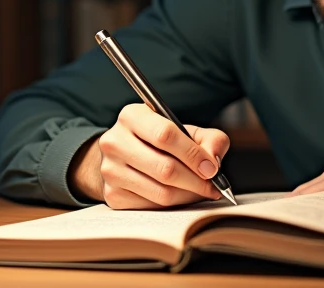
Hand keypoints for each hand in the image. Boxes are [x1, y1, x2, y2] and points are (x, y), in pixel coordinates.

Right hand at [68, 103, 229, 208]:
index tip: (212, 168)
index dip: (193, 154)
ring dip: (188, 196)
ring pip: (160, 192)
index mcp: (132, 116)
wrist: (124, 153)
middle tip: (213, 186)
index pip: (165, 135)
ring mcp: (110, 170)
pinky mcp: (112, 194)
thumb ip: (209, 138)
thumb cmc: (160, 140)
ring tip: (202, 191)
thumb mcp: (185, 130)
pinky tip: (183, 196)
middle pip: (164, 168)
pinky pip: (151, 207)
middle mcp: (115, 142)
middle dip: (196, 181)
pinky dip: (174, 205)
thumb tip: (213, 159)